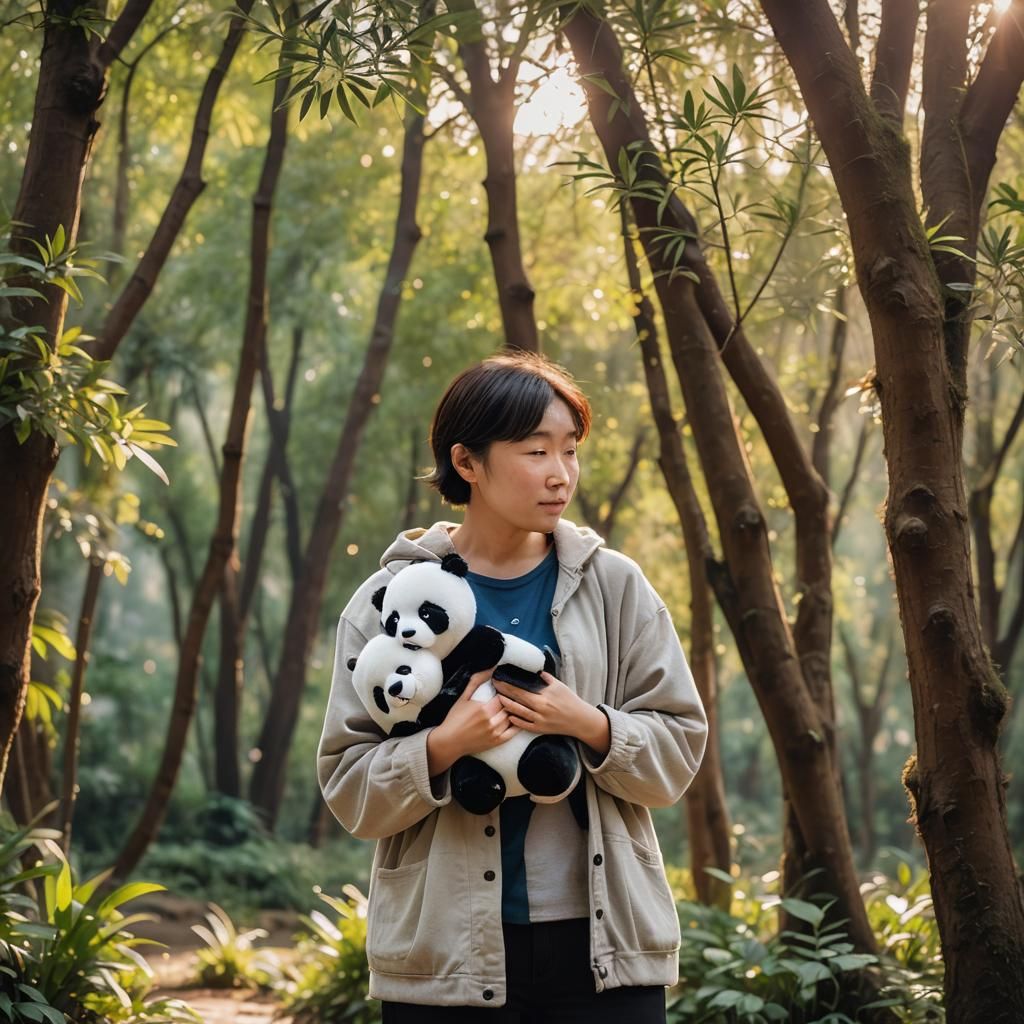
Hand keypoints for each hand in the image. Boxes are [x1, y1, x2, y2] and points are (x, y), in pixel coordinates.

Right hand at [426, 669, 518, 774]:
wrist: (449, 742)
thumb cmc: (455, 718)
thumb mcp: (463, 698)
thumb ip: (476, 681)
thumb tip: (490, 668)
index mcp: (483, 709)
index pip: (503, 695)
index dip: (506, 690)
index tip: (506, 687)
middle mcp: (491, 721)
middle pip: (509, 706)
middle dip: (511, 699)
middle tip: (514, 694)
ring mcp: (495, 733)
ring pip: (512, 717)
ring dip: (514, 710)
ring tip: (516, 704)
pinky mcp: (496, 742)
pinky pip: (513, 732)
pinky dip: (518, 724)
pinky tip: (518, 718)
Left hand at [493, 671, 609, 754]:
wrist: (580, 720)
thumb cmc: (570, 700)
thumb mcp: (559, 686)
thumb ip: (546, 678)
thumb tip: (535, 671)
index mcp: (544, 696)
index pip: (521, 689)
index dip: (508, 684)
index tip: (499, 679)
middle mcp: (540, 708)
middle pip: (517, 700)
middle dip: (504, 692)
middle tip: (494, 686)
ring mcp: (539, 720)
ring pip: (518, 713)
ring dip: (506, 706)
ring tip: (497, 700)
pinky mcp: (540, 729)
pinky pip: (524, 726)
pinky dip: (515, 721)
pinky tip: (508, 716)